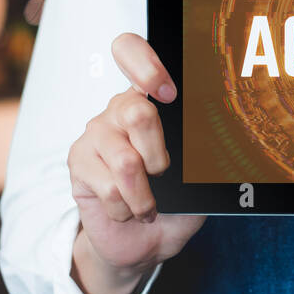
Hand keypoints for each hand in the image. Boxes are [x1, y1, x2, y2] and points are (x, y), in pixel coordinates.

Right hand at [67, 33, 204, 293]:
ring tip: (148, 205)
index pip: (130, 51)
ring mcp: (95, 133)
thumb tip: (216, 147)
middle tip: (163, 175)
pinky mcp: (78, 161)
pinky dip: (127, 208)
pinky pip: (108, 186)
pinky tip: (126, 210)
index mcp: (151, 99)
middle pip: (137, 112)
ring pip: (126, 160)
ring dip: (145, 195)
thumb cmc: (175, 203)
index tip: (166, 92)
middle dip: (159, 157)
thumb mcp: (199, 178)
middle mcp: (119, 108)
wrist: (143, 242)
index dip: (144, 64)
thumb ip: (203, 157)